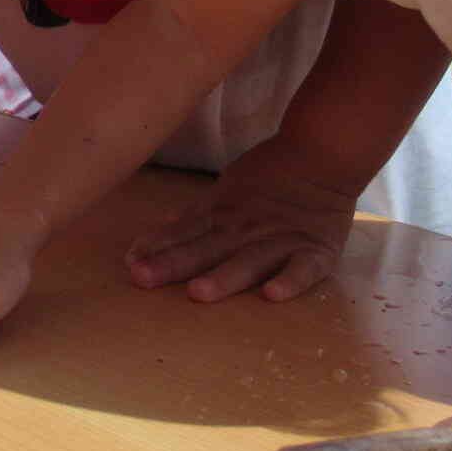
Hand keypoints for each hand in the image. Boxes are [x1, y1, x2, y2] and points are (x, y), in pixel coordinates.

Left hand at [124, 138, 357, 302]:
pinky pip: (303, 269)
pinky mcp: (315, 251)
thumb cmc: (269, 175)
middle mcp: (245, 229)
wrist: (322, 154)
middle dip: (172, 263)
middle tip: (143, 277)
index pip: (183, 233)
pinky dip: (290, 282)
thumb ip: (196, 215)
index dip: (155, 247)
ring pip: (249, 261)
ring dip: (224, 277)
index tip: (129, 263)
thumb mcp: (226, 189)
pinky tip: (272, 296)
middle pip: (205, 248)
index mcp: (222, 214)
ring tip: (198, 293)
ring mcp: (280, 240)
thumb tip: (159, 228)